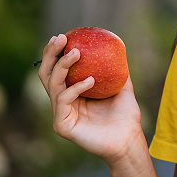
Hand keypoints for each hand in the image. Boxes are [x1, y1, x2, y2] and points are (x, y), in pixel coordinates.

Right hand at [37, 33, 144, 165]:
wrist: (129, 140)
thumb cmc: (126, 117)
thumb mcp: (123, 88)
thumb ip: (117, 70)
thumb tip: (119, 48)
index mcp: (72, 93)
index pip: (57, 70)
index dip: (55, 52)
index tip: (64, 36)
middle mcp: (63, 102)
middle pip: (47, 74)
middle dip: (50, 54)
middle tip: (61, 38)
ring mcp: (60, 114)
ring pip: (52, 85)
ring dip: (62, 66)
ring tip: (77, 52)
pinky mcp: (62, 125)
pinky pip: (63, 100)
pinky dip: (76, 88)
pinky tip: (91, 80)